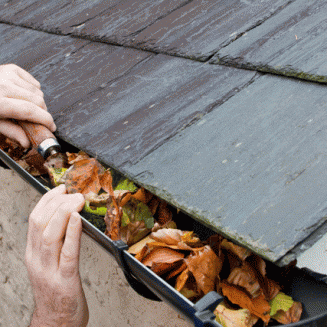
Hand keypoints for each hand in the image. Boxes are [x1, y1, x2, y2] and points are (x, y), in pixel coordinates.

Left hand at [0, 64, 55, 147]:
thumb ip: (11, 131)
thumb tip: (27, 142)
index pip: (29, 110)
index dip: (45, 120)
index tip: (51, 127)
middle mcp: (3, 86)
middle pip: (38, 101)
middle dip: (42, 113)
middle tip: (38, 120)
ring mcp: (7, 75)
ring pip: (38, 91)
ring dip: (38, 102)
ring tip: (28, 107)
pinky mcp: (11, 69)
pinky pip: (33, 82)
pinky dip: (34, 90)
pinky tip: (25, 95)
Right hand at [25, 185, 88, 326]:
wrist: (55, 323)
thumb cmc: (55, 290)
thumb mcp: (48, 263)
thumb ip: (54, 242)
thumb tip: (67, 217)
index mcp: (33, 254)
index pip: (34, 220)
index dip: (47, 200)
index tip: (61, 188)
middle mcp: (37, 260)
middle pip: (40, 223)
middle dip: (57, 202)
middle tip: (73, 193)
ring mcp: (50, 270)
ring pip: (50, 235)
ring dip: (64, 213)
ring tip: (76, 200)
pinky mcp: (65, 280)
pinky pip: (68, 253)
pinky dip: (72, 233)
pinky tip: (78, 219)